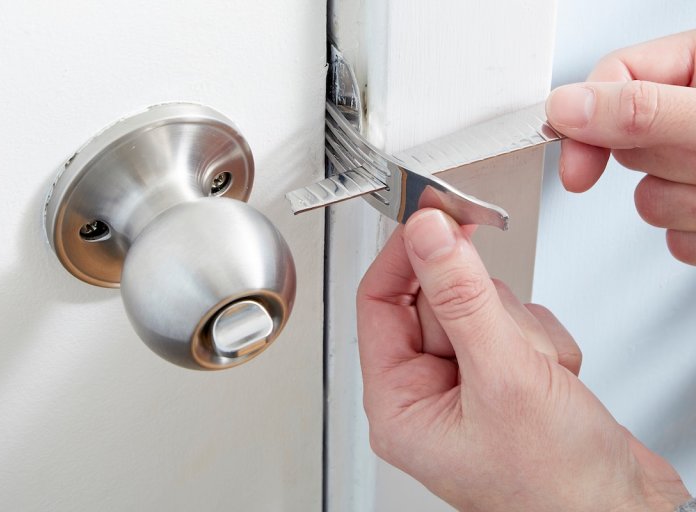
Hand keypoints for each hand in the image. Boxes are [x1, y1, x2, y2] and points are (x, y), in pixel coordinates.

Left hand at [356, 209, 690, 510]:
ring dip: (522, 333)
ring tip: (540, 376)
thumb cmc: (558, 485)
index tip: (434, 216)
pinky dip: (545, 346)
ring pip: (483, 307)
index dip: (407, 254)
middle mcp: (426, 392)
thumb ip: (461, 296)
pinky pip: (517, 325)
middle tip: (510, 344)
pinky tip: (557, 383)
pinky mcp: (507, 378)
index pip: (379, 300)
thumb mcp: (502, 378)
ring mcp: (469, 383)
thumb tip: (427, 234)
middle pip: (438, 298)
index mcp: (398, 401)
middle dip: (486, 312)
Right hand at [546, 30, 695, 264]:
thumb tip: (565, 107)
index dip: (587, 122)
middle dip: (658, 167)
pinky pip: (670, 235)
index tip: (576, 171)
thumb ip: (640, 112)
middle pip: (624, 142)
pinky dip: (692, 237)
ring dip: (679, 207)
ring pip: (646, 197)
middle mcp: (693, 114)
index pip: (615, 77)